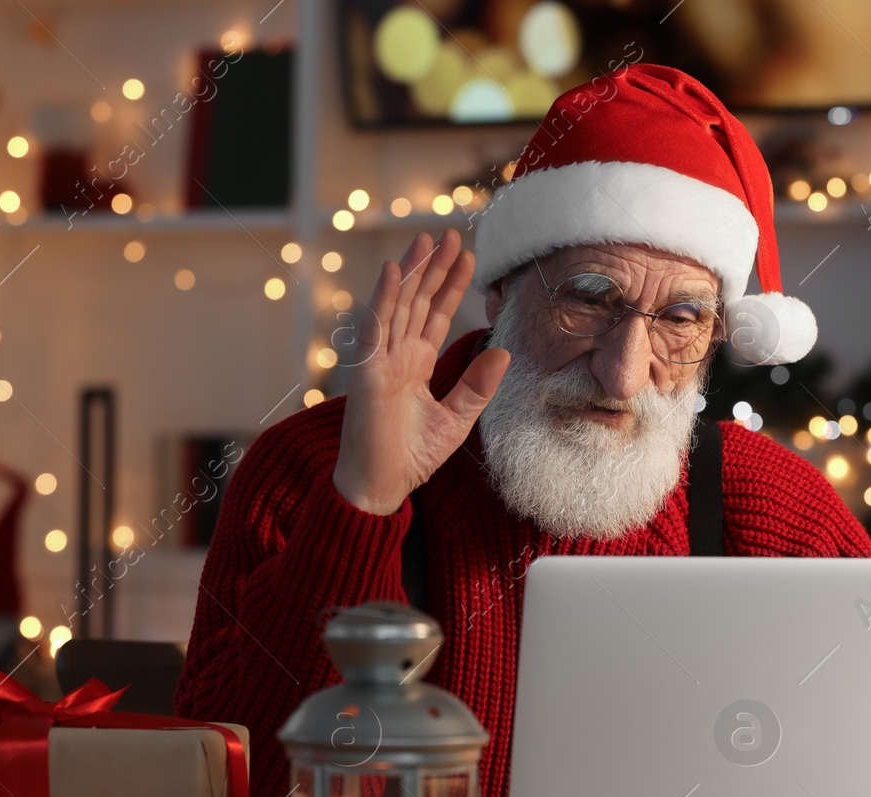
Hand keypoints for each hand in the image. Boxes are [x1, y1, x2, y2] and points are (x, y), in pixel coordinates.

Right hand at [333, 228, 510, 514]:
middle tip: (451, 234)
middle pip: (417, 302)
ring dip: (412, 271)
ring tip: (427, 239)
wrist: (381, 487)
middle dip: (435, 268)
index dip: (450, 286)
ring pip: (397, 305)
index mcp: (415, 365)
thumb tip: (504, 351)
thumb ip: (477, 385)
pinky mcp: (366, 373)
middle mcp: (396, 356)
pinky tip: (394, 271)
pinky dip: (383, 298)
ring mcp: (379, 361)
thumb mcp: (457, 418)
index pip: (435, 315)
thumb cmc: (410, 458)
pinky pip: (374, 328)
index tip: (468, 257)